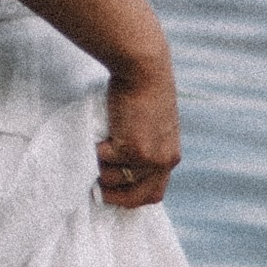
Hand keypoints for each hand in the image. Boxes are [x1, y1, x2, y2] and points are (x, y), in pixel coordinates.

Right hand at [97, 64, 178, 210]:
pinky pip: (103, 159)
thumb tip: (119, 168)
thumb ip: (145, 148)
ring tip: (99, 145)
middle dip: (113, 196)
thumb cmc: (143, 91)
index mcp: (170, 157)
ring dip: (101, 166)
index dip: (132, 196)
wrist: (144, 69)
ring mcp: (148, 157)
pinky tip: (102, 130)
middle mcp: (164, 162)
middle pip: (137, 197)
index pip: (154, 193)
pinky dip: (97, 147)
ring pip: (113, 178)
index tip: (113, 191)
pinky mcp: (130, 148)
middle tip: (96, 188)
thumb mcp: (152, 127)